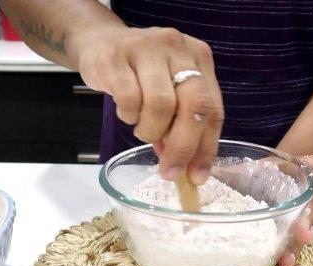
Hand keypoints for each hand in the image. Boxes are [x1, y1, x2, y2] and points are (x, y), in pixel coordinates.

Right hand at [75, 26, 223, 184]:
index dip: (207, 147)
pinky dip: (128, 115)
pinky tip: (126, 112)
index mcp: (199, 57)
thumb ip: (180, 122)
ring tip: (142, 129)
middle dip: (183, 146)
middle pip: (194, 105)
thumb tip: (186, 167)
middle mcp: (178, 48)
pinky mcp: (117, 56)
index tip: (197, 176)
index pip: (213, 108)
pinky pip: (129, 99)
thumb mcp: (168, 90)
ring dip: (150, 130)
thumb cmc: (140, 74)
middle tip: (170, 170)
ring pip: (161, 104)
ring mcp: (147, 48)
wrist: (99, 42)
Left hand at [211, 154, 312, 265]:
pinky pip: (296, 240)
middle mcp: (303, 191)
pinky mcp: (292, 229)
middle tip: (304, 235)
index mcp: (293, 169)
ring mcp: (301, 211)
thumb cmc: (253, 173)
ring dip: (298, 243)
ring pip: (308, 226)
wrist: (262, 181)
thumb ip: (227, 170)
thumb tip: (200, 173)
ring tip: (288, 258)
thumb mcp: (242, 167)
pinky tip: (282, 263)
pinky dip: (290, 251)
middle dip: (309, 219)